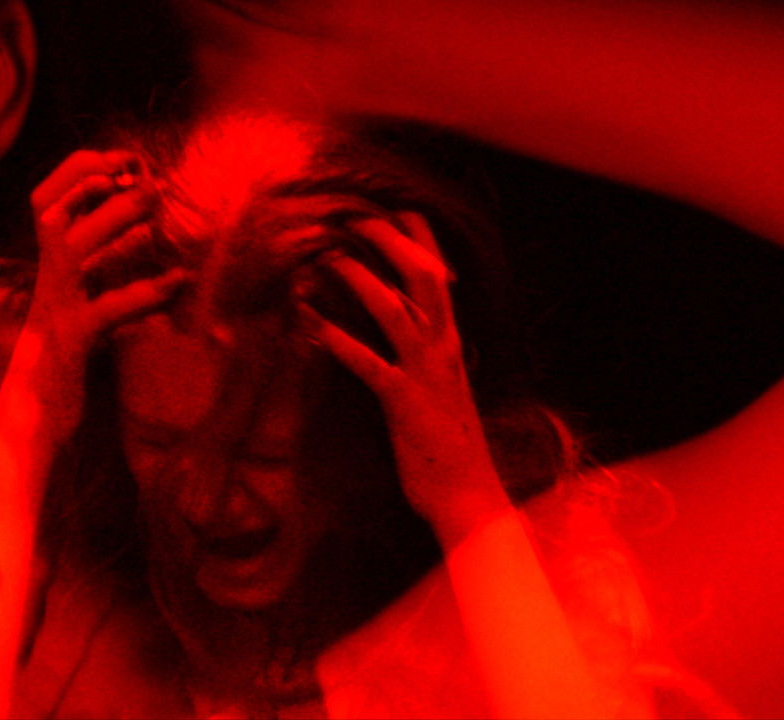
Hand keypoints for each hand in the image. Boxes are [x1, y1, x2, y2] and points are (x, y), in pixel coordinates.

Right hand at [7, 150, 186, 446]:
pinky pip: (107, 309)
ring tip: (157, 214)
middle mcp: (46, 283)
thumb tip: (142, 234)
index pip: (45, 201)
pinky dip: (144, 292)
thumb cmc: (62, 367)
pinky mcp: (72, 344)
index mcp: (49, 271)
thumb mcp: (84, 307)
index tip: (121, 162)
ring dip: (114, 223)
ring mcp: (56, 312)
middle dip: (97, 186)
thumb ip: (102, 272)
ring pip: (72, 249)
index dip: (77, 172)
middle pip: (52, 213)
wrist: (31, 424)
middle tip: (148, 181)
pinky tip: (179, 281)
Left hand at [299, 212, 510, 543]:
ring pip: (396, 309)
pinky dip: (340, 341)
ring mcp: (427, 375)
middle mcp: (445, 351)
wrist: (471, 499)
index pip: (442, 278)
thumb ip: (428, 360)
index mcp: (454, 345)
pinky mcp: (405, 405)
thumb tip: (408, 335)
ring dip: (360, 278)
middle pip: (423, 277)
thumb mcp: (443, 393)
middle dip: (390, 241)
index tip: (398, 206)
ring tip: (327, 255)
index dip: (422, 239)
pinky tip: (312, 324)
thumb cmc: (450, 449)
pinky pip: (370, 364)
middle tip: (354, 214)